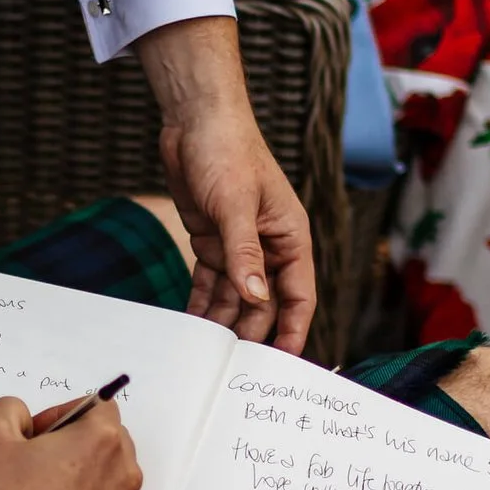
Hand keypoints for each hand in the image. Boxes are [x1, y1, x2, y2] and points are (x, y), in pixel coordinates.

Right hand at [0, 395, 140, 489]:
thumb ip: (9, 410)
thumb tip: (20, 417)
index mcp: (102, 440)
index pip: (100, 405)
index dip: (64, 411)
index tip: (38, 431)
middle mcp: (122, 472)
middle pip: (107, 438)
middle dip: (75, 440)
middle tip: (36, 456)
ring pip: (106, 472)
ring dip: (80, 470)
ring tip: (40, 486)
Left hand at [134, 17, 316, 350]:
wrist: (195, 121)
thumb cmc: (227, 152)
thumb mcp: (235, 205)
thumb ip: (244, 254)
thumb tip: (257, 299)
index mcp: (290, 238)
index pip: (298, 296)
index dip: (291, 330)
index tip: (279, 363)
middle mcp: (270, 246)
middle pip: (266, 304)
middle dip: (252, 334)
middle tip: (233, 368)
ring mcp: (240, 246)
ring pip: (236, 298)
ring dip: (224, 323)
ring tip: (208, 355)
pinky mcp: (213, 241)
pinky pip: (211, 283)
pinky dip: (202, 304)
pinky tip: (191, 326)